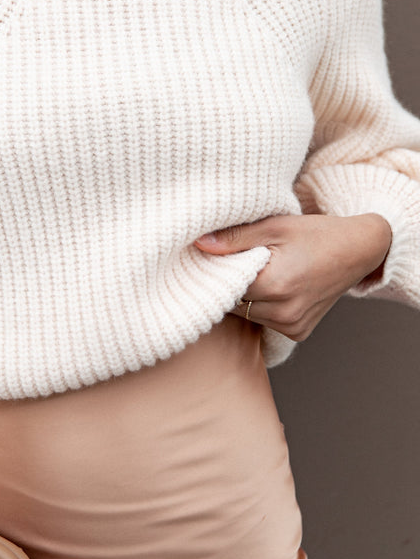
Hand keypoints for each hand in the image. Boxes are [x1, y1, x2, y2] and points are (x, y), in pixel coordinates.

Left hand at [193, 213, 391, 340]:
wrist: (358, 250)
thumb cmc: (317, 233)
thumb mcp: (274, 226)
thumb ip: (235, 238)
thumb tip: (199, 244)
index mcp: (276, 285)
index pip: (224, 287)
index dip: (214, 272)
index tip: (209, 260)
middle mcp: (285, 312)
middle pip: (234, 304)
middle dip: (228, 286)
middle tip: (231, 264)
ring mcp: (293, 326)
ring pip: (247, 315)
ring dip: (244, 298)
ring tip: (254, 273)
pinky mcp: (298, 332)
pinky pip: (265, 322)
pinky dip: (261, 307)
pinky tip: (271, 288)